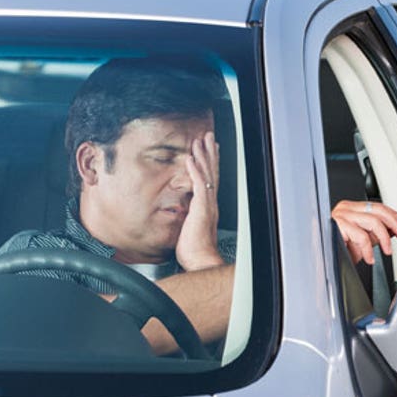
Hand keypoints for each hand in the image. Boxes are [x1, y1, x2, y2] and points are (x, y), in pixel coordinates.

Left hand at [177, 131, 223, 270]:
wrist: (202, 260)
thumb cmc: (195, 250)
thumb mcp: (190, 229)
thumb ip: (189, 217)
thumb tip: (184, 213)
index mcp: (208, 206)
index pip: (210, 180)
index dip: (210, 163)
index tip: (209, 150)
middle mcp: (210, 202)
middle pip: (211, 172)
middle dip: (209, 152)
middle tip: (208, 136)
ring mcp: (207, 204)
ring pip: (206, 174)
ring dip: (203, 156)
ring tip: (199, 141)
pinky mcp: (201, 207)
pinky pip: (199, 184)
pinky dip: (195, 169)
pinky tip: (191, 158)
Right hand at [332, 200, 396, 264]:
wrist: (325, 261)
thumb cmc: (341, 250)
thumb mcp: (364, 239)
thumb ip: (379, 232)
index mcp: (353, 208)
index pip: (379, 207)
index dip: (395, 216)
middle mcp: (347, 209)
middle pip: (378, 210)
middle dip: (395, 223)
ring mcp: (341, 215)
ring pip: (373, 221)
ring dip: (384, 238)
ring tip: (387, 250)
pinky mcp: (337, 226)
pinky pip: (360, 236)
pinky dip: (368, 250)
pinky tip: (370, 258)